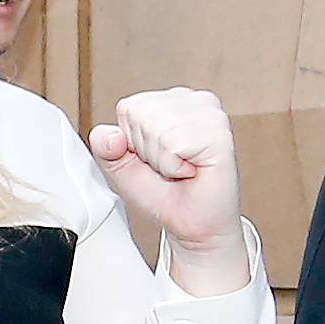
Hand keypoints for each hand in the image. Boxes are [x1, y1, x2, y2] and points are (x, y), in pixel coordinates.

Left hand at [89, 88, 248, 296]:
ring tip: (180, 168)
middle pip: (140, 115)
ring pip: (155, 128)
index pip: (128, 107)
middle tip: (169, 165)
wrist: (190, 223)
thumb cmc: (163, 192)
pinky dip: (173, 167)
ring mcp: (210, 115)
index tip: (154, 157)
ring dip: (161, 160)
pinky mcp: (220, 134)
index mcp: (172, 100)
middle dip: (146, 150)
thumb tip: (109, 135)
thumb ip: (105, 146)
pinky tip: (190, 171)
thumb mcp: (121, 166)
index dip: (131, 141)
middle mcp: (194, 101)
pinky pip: (172, 145)